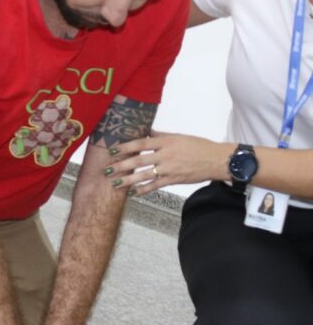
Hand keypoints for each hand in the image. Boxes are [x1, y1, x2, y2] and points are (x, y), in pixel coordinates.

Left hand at [105, 130, 229, 195]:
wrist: (217, 160)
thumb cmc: (198, 146)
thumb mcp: (178, 137)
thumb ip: (160, 135)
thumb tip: (146, 131)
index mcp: (166, 142)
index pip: (141, 144)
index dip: (125, 147)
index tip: (112, 151)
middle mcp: (165, 155)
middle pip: (139, 160)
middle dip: (121, 166)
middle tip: (107, 170)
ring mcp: (169, 169)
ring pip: (144, 175)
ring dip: (127, 180)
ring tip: (114, 183)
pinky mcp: (173, 180)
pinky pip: (155, 186)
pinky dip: (143, 189)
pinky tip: (132, 192)